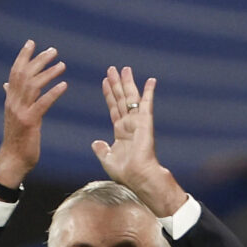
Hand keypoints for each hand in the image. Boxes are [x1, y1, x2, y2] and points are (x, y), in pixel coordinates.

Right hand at [0, 40, 66, 188]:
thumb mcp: (13, 116)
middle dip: (38, 60)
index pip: (15, 72)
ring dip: (48, 73)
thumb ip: (12, 98)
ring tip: (62, 65)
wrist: (13, 160)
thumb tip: (6, 85)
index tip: (31, 43)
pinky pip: (43, 103)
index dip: (23, 57)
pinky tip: (64, 85)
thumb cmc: (16, 139)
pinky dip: (53, 93)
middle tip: (53, 50)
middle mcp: (13, 103)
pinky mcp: (30, 122)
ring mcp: (20, 112)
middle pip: (24, 74)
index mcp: (10, 100)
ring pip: (33, 86)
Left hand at [91, 66, 157, 188]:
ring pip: (131, 98)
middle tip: (112, 69)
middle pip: (121, 99)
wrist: (137, 176)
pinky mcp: (145, 123)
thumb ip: (101, 149)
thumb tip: (96, 142)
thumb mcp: (107, 159)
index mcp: (121, 132)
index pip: (114, 108)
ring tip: (124, 69)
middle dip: (117, 84)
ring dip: (127, 83)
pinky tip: (151, 80)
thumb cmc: (125, 172)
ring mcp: (138, 122)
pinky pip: (147, 104)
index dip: (109, 95)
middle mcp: (130, 124)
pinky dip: (149, 92)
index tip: (105, 82)